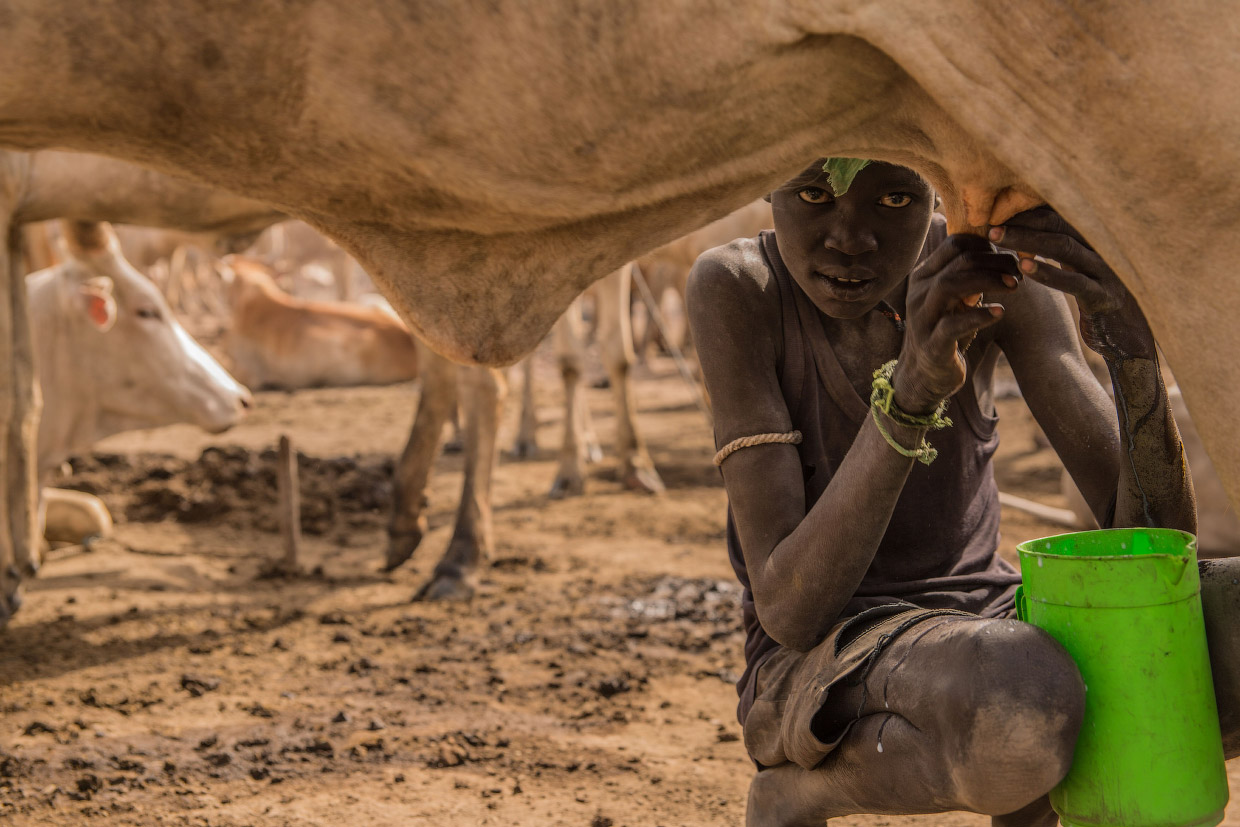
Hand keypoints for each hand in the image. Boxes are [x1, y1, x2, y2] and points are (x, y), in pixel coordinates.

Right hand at [893, 234, 1019, 413]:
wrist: (923, 375)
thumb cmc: (945, 332)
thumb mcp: (954, 300)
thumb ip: (968, 277)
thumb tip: (1003, 254)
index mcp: (925, 276)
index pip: (955, 243)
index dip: (987, 245)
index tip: (1009, 258)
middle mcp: (919, 293)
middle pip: (959, 261)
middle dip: (996, 261)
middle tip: (1020, 271)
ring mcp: (923, 318)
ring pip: (950, 285)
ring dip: (988, 280)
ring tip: (1015, 285)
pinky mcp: (932, 344)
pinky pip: (953, 325)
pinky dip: (979, 316)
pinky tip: (1000, 312)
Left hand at [989, 208, 1155, 360]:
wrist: (1130, 339)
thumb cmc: (1096, 302)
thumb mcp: (1078, 273)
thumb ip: (1058, 254)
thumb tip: (1022, 241)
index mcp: (1092, 241)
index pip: (1056, 215)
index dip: (1026, 212)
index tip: (994, 212)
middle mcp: (1100, 249)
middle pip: (1057, 224)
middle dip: (1022, 221)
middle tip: (988, 223)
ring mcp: (1105, 271)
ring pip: (1063, 247)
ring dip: (1026, 240)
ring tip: (997, 237)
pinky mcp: (1104, 297)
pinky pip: (1075, 281)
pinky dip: (1049, 272)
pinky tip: (1023, 266)